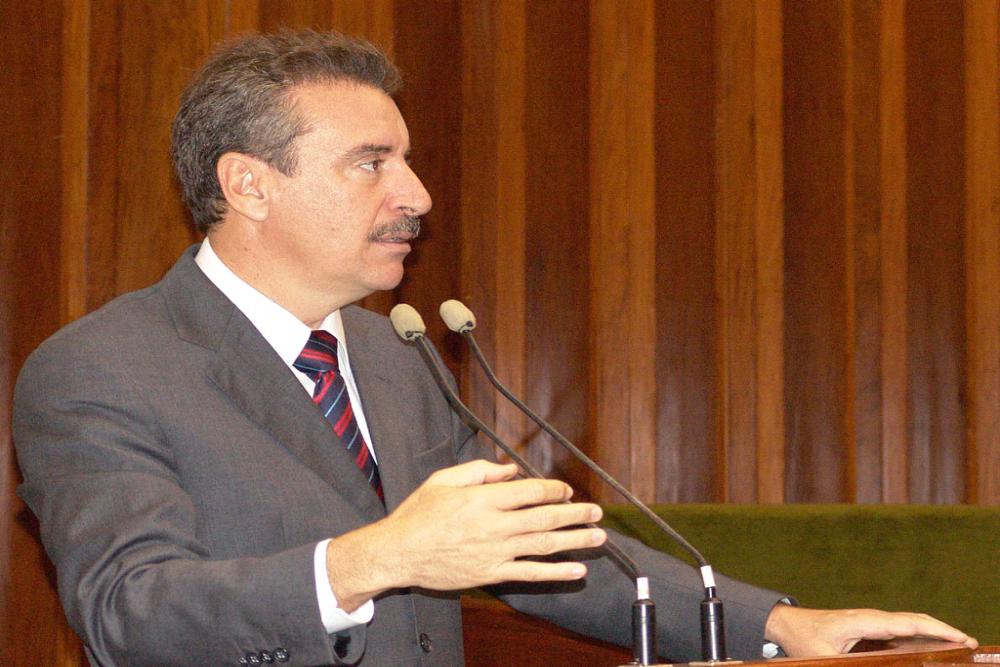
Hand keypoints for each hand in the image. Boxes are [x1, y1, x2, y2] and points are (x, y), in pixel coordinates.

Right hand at [325, 460, 606, 609]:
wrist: (398, 553)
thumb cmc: (419, 513)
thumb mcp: (444, 479)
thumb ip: (480, 471)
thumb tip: (512, 469)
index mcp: (483, 498)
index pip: (531, 492)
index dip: (554, 490)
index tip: (567, 491)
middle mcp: (494, 525)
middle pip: (545, 518)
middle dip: (575, 514)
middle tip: (596, 513)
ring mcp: (495, 552)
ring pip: (543, 545)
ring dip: (575, 541)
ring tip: (598, 538)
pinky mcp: (491, 574)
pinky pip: (530, 574)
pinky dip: (555, 572)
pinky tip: (576, 570)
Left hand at [765, 604, 978, 655]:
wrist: (787, 623)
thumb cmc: (803, 639)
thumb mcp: (823, 659)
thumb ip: (848, 666)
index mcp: (865, 622)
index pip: (908, 624)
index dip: (937, 630)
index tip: (961, 638)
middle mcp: (872, 619)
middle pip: (915, 622)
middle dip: (944, 631)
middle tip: (970, 645)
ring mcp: (871, 623)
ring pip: (909, 626)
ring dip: (933, 634)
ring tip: (958, 648)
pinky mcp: (869, 630)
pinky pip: (899, 633)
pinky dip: (919, 638)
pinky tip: (931, 649)